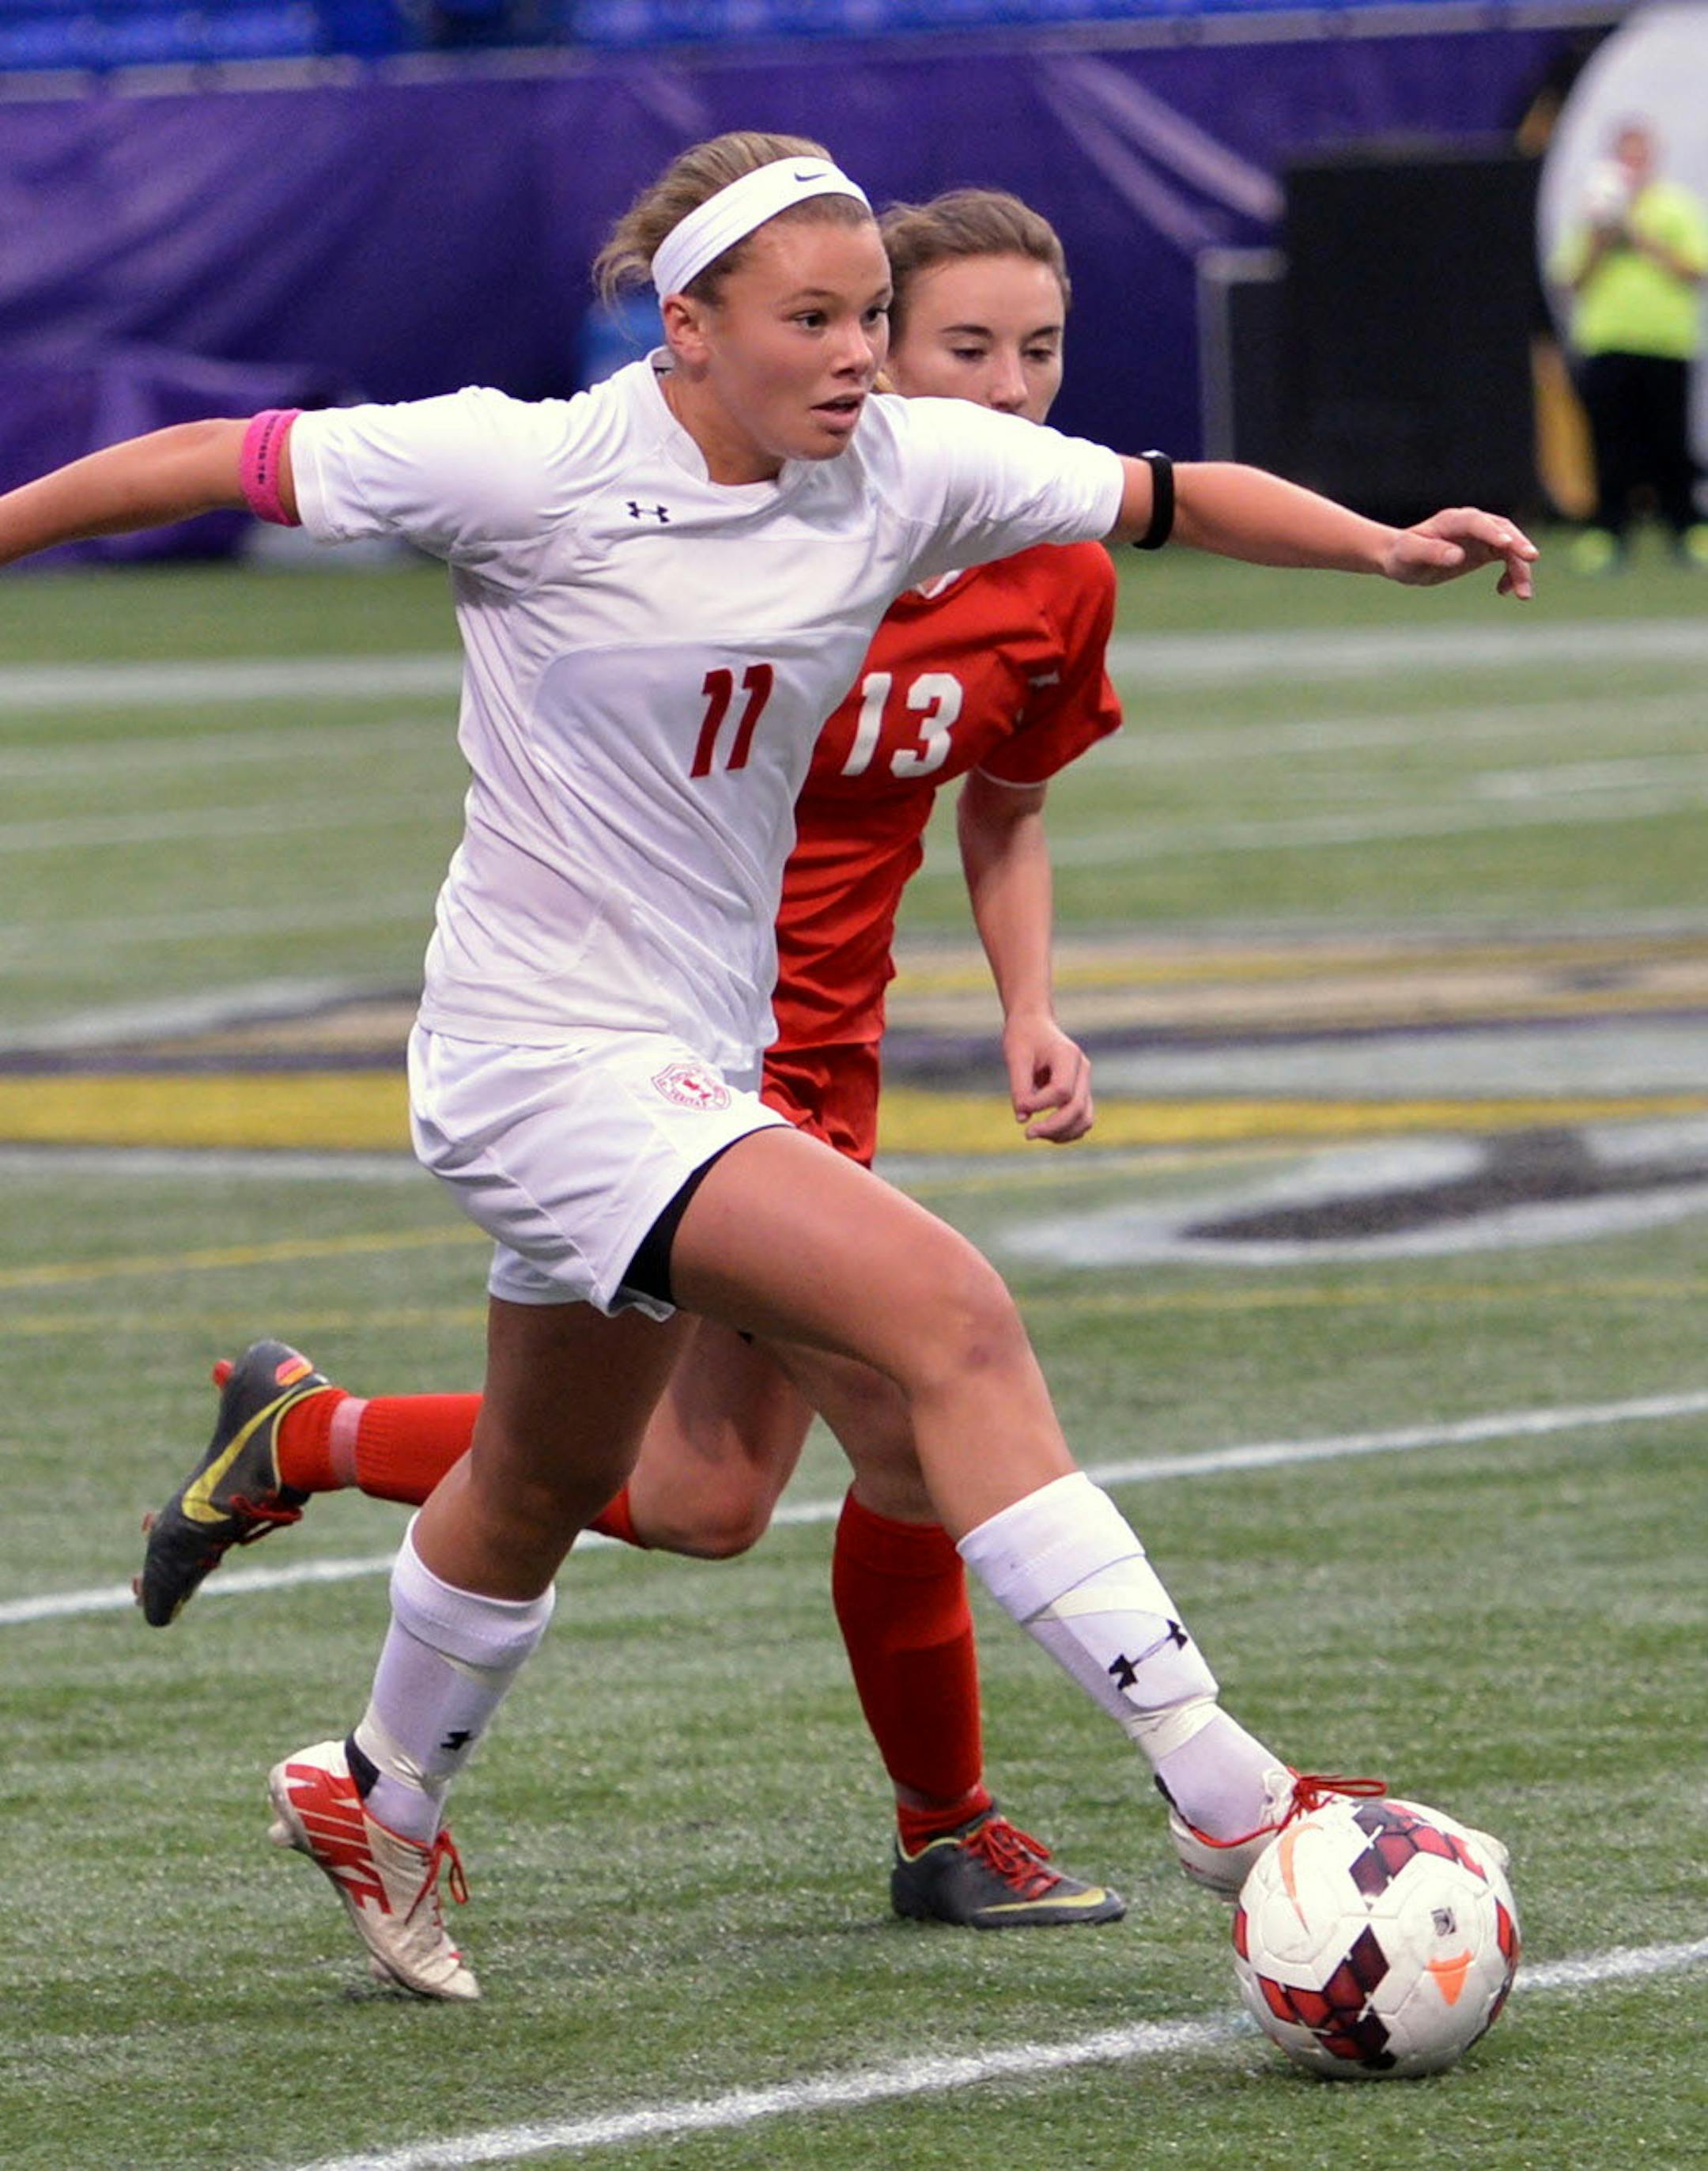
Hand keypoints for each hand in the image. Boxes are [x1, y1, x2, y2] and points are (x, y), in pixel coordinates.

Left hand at [1003, 1015, 1093, 1142]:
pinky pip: (1082, 1118)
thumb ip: (1020, 1087)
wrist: (1034, 1024)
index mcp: (1068, 1056)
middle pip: (1077, 1108)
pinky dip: (1067, 1130)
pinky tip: (1046, 1131)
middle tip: (1028, 1134)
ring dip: (1063, 1133)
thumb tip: (1022, 1118)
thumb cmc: (1023, 1036)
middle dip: (1053, 1126)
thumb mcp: (1016, 1056)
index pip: (1061, 1090)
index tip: (1020, 1106)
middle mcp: (1082, 1069)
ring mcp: (1085, 1082)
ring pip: (1085, 1118)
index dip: (1040, 1104)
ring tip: (1037, 1134)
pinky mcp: (1080, 1092)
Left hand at [1381, 508, 1538, 598]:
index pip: (1477, 522)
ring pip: (1510, 546)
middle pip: (1502, 530)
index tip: (1507, 543)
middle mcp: (1471, 524)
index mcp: (1452, 520)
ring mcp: (1481, 536)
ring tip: (1523, 594)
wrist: (1402, 559)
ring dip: (1520, 567)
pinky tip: (1504, 591)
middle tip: (1532, 559)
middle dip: (1518, 544)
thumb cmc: (1402, 555)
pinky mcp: (1485, 550)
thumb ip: (1431, 552)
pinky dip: (1511, 573)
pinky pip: (1507, 558)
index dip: (1492, 531)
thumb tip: (1457, 556)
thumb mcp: (1410, 555)